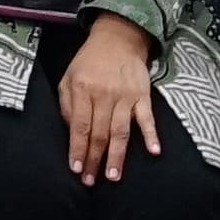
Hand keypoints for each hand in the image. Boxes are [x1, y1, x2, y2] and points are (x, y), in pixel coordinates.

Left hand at [56, 14, 165, 184]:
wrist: (118, 38)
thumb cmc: (90, 61)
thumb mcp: (69, 77)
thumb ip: (66, 104)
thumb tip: (70, 132)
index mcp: (82, 90)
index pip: (79, 127)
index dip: (77, 149)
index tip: (75, 169)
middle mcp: (104, 95)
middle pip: (99, 133)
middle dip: (94, 160)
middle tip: (90, 181)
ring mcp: (125, 96)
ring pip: (120, 131)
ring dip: (117, 156)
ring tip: (113, 176)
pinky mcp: (142, 95)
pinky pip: (147, 118)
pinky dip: (151, 135)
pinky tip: (154, 151)